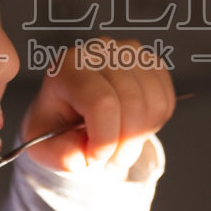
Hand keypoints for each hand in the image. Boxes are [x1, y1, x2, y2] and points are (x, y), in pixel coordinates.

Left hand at [21, 36, 175, 174]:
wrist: (71, 113)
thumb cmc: (57, 125)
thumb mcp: (44, 147)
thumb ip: (60, 155)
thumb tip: (84, 154)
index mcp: (68, 67)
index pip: (101, 102)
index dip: (105, 139)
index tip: (96, 157)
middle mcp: (100, 51)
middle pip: (132, 104)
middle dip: (125, 144)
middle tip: (110, 158)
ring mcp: (129, 53)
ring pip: (153, 104)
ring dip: (140, 135)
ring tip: (119, 143)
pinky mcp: (151, 63)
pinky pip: (166, 101)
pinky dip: (153, 124)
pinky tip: (132, 126)